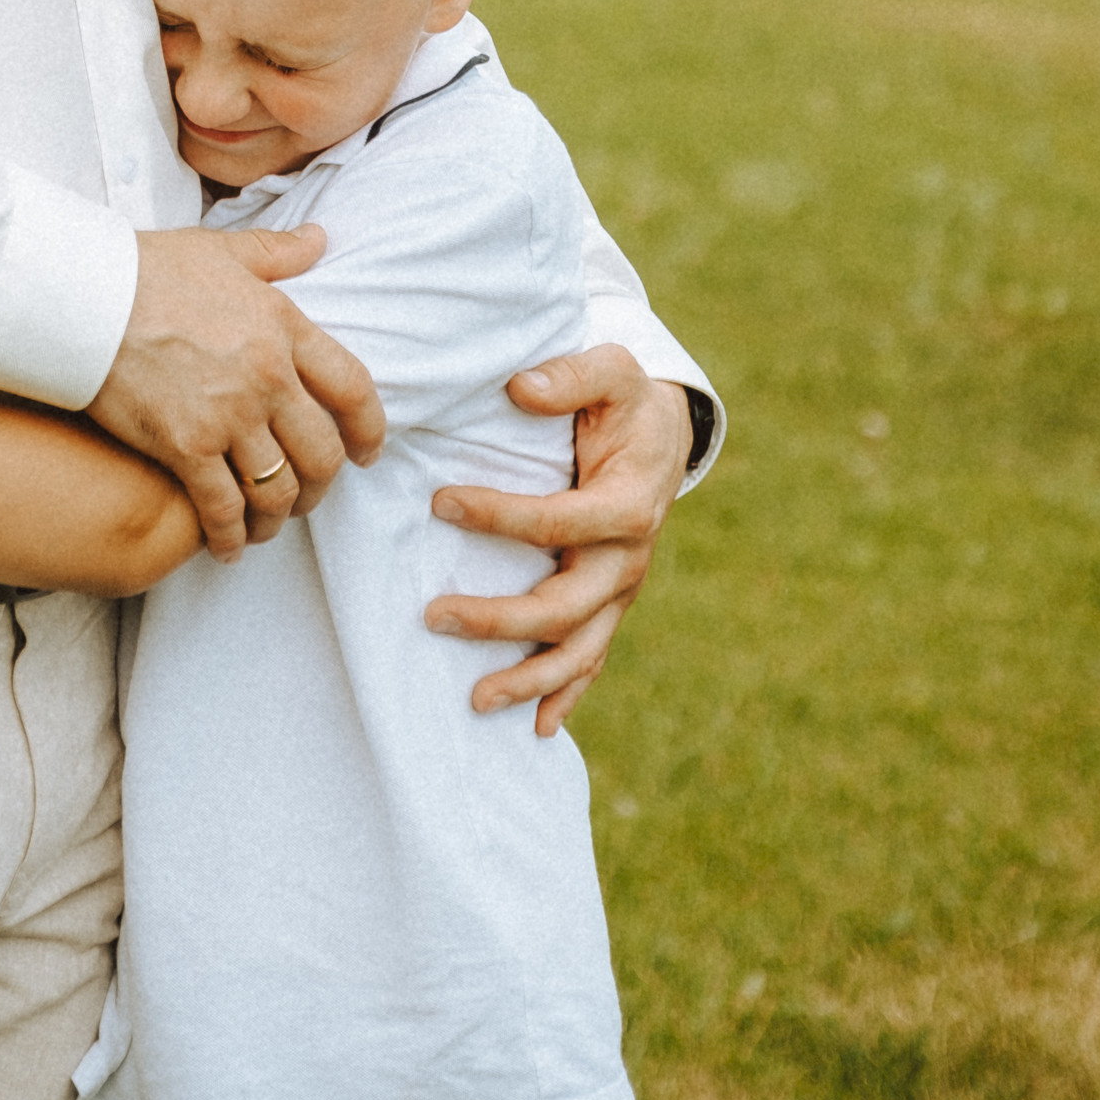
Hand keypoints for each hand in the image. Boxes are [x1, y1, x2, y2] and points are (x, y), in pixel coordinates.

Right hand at [88, 225, 384, 561]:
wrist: (85, 296)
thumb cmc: (148, 269)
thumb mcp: (222, 249)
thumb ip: (277, 252)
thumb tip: (319, 239)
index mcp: (284, 327)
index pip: (353, 389)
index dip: (370, 430)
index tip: (367, 452)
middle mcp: (267, 377)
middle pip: (322, 453)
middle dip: (322, 485)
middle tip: (307, 495)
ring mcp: (228, 416)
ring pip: (279, 490)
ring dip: (278, 517)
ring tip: (266, 525)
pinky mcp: (186, 447)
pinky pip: (224, 508)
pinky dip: (231, 536)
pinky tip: (226, 545)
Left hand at [424, 345, 695, 736]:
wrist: (665, 436)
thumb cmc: (627, 402)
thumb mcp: (612, 370)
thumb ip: (572, 375)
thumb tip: (521, 388)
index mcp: (627, 505)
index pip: (555, 521)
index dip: (497, 516)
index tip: (440, 501)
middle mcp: (628, 560)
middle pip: (563, 606)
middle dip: (499, 620)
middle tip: (434, 616)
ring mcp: (621, 591)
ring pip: (579, 650)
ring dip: (528, 679)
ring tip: (474, 699)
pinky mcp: (611, 605)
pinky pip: (592, 660)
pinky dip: (567, 696)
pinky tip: (538, 728)